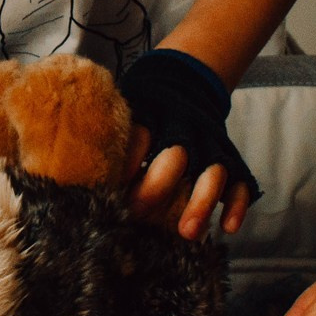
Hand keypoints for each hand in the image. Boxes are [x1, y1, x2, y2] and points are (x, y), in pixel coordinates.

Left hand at [118, 49, 256, 238]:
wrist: (186, 82)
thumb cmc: (145, 113)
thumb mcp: (127, 113)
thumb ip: (110, 140)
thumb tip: (75, 181)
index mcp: (154, 115)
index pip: (140, 138)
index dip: (128, 163)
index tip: (112, 190)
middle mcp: (186, 129)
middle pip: (176, 156)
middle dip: (157, 188)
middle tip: (138, 215)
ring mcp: (211, 144)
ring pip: (212, 172)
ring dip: (201, 203)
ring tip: (187, 234)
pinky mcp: (231, 158)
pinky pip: (240, 182)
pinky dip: (236, 205)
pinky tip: (227, 228)